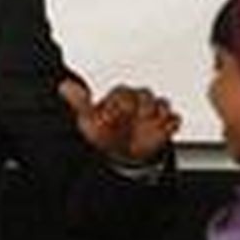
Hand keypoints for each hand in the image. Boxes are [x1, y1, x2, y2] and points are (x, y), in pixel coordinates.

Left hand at [59, 78, 179, 162]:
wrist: (122, 153)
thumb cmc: (105, 131)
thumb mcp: (88, 118)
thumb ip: (79, 102)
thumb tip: (64, 86)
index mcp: (119, 97)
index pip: (123, 93)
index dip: (118, 103)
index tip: (111, 115)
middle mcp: (137, 102)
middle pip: (146, 95)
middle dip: (141, 106)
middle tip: (134, 119)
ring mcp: (153, 113)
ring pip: (162, 104)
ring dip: (156, 114)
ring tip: (146, 125)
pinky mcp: (166, 125)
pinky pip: (174, 119)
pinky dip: (169, 125)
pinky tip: (159, 132)